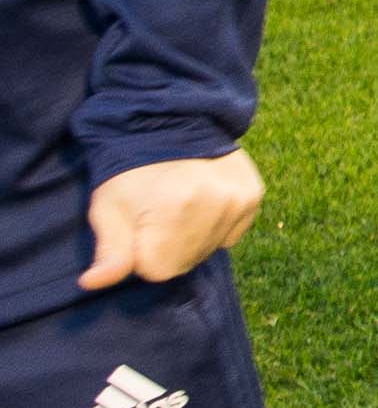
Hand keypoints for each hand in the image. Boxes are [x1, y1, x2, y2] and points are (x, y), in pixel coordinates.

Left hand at [81, 151, 264, 290]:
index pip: (158, 269)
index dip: (141, 253)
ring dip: (191, 239)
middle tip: (157, 216)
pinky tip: (201, 205)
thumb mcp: (107, 208)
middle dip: (166, 248)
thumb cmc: (130, 172)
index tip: (138, 228)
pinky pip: (230, 236)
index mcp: (174, 205)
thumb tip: (92, 283)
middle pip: (185, 262)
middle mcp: (215, 201)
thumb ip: (109, 249)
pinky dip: (214, 228)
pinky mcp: (253, 195)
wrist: (170, 124)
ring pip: (209, 250)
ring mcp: (239, 198)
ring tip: (179, 207)